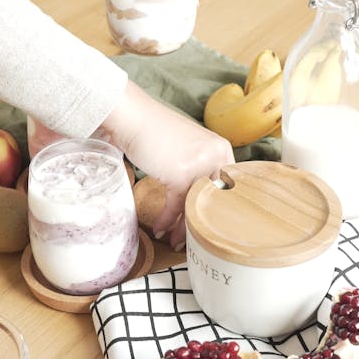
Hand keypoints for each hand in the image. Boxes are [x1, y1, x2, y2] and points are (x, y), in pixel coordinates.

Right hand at [97, 81, 233, 249]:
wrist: (132, 117)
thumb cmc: (153, 129)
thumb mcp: (186, 146)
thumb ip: (197, 165)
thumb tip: (197, 194)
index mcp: (220, 147)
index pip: (227, 185)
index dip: (218, 207)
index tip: (211, 223)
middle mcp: (215, 155)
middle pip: (213, 198)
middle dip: (204, 222)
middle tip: (196, 239)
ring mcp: (200, 164)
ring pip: (195, 205)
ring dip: (184, 227)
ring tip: (177, 242)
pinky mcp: (181, 174)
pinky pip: (176, 205)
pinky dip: (167, 220)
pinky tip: (160, 229)